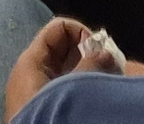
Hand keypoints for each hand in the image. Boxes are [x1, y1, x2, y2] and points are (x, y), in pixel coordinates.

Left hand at [0, 18, 132, 116]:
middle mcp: (34, 76)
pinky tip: (103, 100)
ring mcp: (42, 96)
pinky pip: (73, 92)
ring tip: (112, 88)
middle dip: (93, 57)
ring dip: (95, 77)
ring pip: (74, 73)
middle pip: (68, 51)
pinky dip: (89, 92)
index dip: (82, 34)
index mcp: (31, 62)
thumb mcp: (72, 87)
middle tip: (112, 70)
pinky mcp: (53, 111)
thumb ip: (92, 65)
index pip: (59, 29)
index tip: (100, 52)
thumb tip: (108, 54)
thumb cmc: (47, 117)